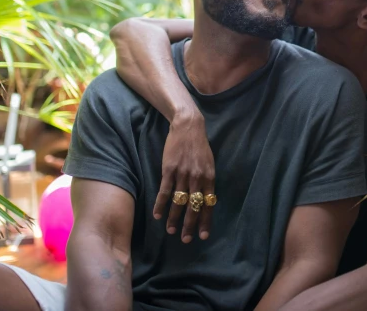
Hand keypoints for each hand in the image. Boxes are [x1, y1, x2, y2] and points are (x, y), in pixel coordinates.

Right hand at [153, 108, 215, 242]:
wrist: (188, 126)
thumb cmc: (199, 146)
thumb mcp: (209, 164)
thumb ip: (207, 181)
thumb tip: (205, 199)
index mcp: (210, 178)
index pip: (208, 205)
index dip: (205, 221)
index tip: (202, 236)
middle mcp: (197, 179)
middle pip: (193, 207)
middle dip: (189, 225)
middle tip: (186, 240)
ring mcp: (183, 175)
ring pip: (178, 202)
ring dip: (174, 218)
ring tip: (171, 231)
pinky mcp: (169, 170)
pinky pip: (165, 191)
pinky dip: (160, 204)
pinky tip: (157, 215)